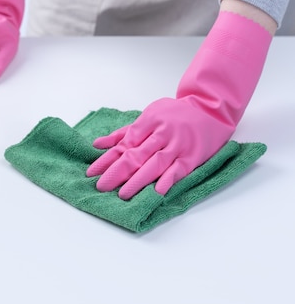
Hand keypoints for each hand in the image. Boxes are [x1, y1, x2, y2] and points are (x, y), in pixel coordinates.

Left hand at [87, 11, 271, 197]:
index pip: (123, 144)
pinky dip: (168, 180)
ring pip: (155, 164)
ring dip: (138, 180)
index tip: (92, 173)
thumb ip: (123, 133)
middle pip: (136, 155)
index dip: (106, 159)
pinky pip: (179, 170)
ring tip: (123, 194)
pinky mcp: (192, 157)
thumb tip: (97, 145)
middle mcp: (162, 133)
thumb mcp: (149, 115)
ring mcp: (178, 145)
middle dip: (117, 172)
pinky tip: (157, 191)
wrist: (210, 109)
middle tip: (102, 186)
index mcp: (149, 122)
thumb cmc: (175, 115)